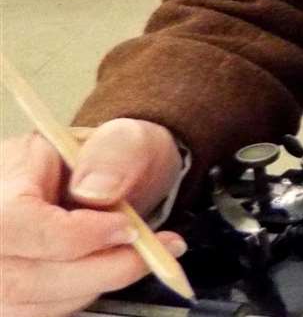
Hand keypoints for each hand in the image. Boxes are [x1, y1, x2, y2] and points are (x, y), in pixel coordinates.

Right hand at [0, 119, 186, 316]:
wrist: (98, 186)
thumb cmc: (105, 162)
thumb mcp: (122, 139)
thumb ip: (116, 153)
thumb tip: (97, 190)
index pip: (15, 221)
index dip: (75, 235)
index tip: (127, 228)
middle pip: (18, 278)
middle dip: (97, 270)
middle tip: (150, 250)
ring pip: (31, 303)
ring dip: (93, 285)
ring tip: (132, 254)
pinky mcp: (2, 299)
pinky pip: (38, 313)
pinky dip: (79, 296)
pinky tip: (101, 268)